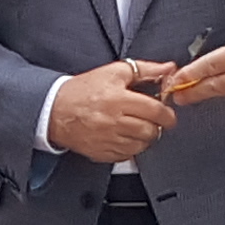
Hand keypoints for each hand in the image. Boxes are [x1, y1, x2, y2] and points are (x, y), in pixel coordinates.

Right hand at [47, 62, 177, 162]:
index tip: (168, 115)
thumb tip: (169, 68)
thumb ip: (146, 70)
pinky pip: (127, 155)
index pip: (155, 111)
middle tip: (152, 120)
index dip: (167, 114)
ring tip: (137, 127)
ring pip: (141, 145)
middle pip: (150, 131)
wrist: (55, 110)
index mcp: (118, 99)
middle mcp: (113, 122)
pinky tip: (124, 136)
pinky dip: (131, 147)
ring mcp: (108, 140)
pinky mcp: (102, 153)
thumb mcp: (114, 72)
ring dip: (144, 137)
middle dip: (157, 126)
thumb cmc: (84, 90)